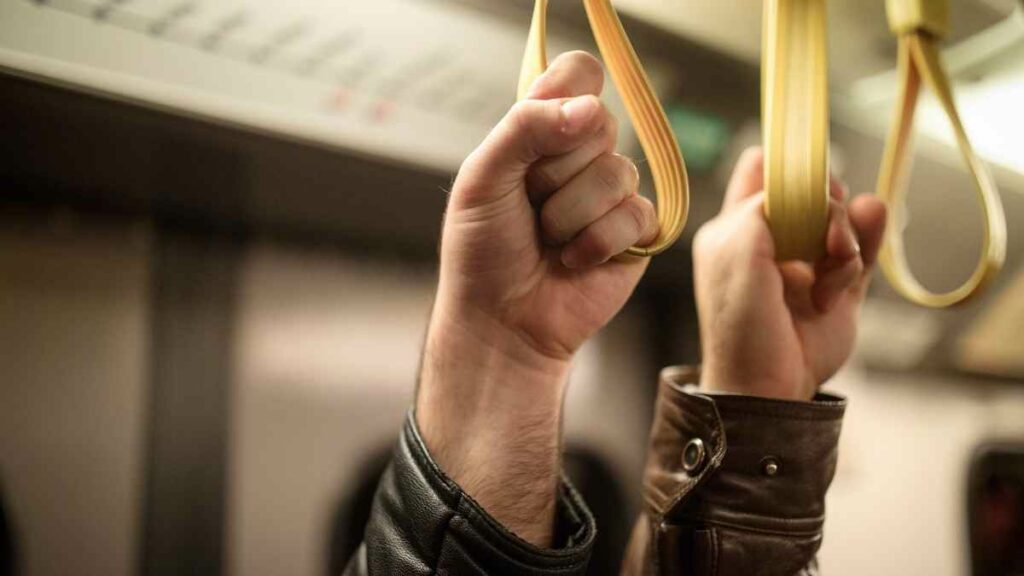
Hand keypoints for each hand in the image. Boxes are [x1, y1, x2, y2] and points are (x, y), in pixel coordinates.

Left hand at [417, 52, 655, 544]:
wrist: (502, 321)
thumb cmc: (483, 250)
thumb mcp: (484, 178)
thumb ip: (526, 128)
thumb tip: (588, 108)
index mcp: (542, 131)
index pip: (578, 74)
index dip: (567, 96)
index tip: (541, 131)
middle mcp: (582, 155)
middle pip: (600, 121)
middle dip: (553, 171)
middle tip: (529, 204)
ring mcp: (613, 192)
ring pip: (616, 172)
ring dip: (569, 216)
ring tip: (549, 240)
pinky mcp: (638, 231)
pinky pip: (635, 213)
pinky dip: (596, 243)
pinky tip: (574, 261)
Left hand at [693, 148, 886, 400]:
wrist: (768, 384)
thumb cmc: (740, 321)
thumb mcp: (735, 253)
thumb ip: (761, 207)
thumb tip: (798, 185)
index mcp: (736, 227)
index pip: (762, 170)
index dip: (785, 164)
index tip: (805, 175)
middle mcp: (773, 238)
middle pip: (813, 188)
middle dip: (825, 203)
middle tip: (822, 235)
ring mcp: (809, 260)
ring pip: (844, 217)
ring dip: (844, 240)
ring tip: (829, 278)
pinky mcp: (842, 283)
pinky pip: (867, 245)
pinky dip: (865, 249)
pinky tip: (846, 271)